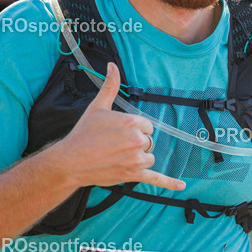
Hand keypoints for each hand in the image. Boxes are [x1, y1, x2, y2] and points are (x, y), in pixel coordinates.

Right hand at [56, 63, 184, 191]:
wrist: (70, 161)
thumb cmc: (83, 134)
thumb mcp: (98, 106)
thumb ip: (110, 85)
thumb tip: (112, 65)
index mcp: (132, 122)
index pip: (147, 126)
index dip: (134, 130)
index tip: (119, 133)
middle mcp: (137, 140)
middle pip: (148, 141)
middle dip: (135, 143)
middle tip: (115, 145)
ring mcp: (136, 159)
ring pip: (149, 157)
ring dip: (139, 158)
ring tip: (118, 157)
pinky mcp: (134, 175)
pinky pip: (156, 179)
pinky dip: (170, 183)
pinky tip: (181, 186)